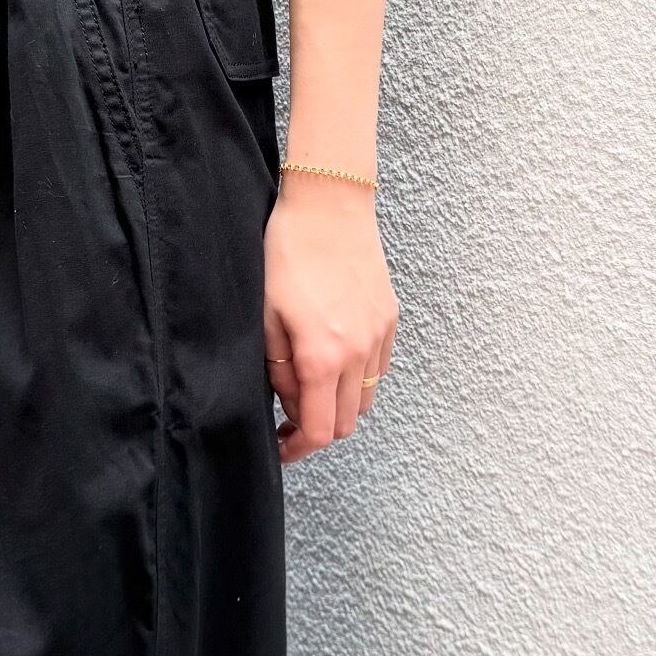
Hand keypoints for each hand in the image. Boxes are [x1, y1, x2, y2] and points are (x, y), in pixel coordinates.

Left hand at [263, 171, 398, 464]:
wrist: (329, 206)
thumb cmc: (288, 254)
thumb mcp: (266, 316)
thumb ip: (279, 370)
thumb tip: (291, 402)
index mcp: (323, 357)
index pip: (318, 431)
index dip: (296, 449)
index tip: (280, 447)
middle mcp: (359, 353)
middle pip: (345, 423)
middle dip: (316, 430)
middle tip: (288, 418)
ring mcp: (379, 336)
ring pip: (365, 399)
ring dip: (338, 404)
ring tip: (310, 384)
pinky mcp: (389, 318)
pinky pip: (377, 368)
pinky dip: (357, 377)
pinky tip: (333, 356)